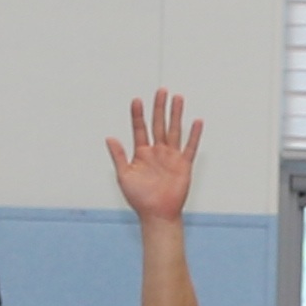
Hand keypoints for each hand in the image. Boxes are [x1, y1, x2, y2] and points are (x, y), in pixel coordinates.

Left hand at [107, 90, 200, 222]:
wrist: (156, 215)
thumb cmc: (139, 198)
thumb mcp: (124, 176)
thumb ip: (119, 156)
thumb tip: (110, 138)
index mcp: (141, 153)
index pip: (140, 128)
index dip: (138, 115)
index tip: (136, 100)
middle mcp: (157, 151)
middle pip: (158, 124)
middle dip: (159, 108)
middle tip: (161, 91)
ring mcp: (171, 157)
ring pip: (174, 130)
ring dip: (176, 115)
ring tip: (177, 98)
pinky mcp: (183, 165)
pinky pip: (190, 147)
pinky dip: (194, 135)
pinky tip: (196, 121)